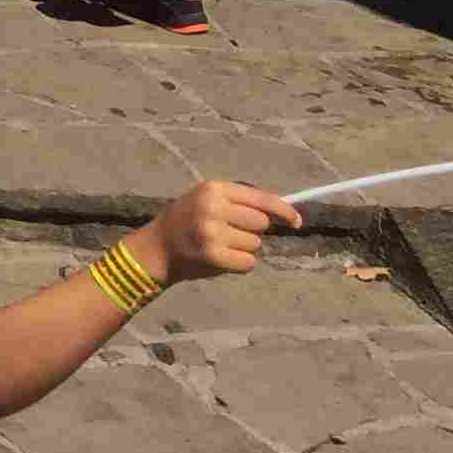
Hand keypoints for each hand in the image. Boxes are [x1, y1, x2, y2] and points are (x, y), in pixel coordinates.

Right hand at [144, 181, 298, 282]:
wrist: (156, 248)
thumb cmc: (185, 221)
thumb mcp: (205, 200)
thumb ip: (236, 202)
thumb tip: (279, 212)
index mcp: (212, 189)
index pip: (261, 198)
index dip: (283, 210)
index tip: (296, 221)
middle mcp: (213, 208)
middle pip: (261, 223)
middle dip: (252, 230)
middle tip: (230, 232)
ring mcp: (213, 233)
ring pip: (255, 244)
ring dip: (243, 248)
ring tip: (219, 245)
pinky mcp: (214, 256)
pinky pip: (248, 262)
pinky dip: (239, 264)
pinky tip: (220, 258)